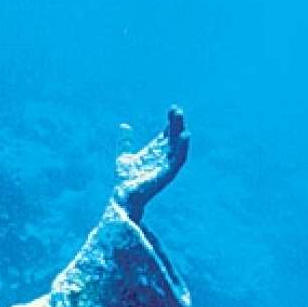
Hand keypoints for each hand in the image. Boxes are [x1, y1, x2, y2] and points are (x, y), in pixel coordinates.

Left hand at [113, 107, 189, 221]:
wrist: (123, 197)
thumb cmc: (125, 180)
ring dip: (181, 134)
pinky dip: (183, 147)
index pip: (167, 135)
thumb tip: (124, 125)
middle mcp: (163, 159)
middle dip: (176, 124)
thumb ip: (125, 142)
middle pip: (173, 138)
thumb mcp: (124, 156)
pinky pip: (179, 159)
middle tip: (176, 110)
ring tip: (181, 119)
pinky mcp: (168, 174)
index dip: (170, 122)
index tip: (172, 109)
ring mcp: (167, 166)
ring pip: (179, 148)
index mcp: (156, 153)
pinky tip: (184, 135)